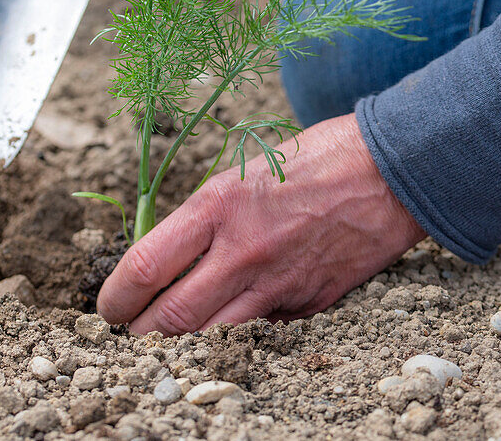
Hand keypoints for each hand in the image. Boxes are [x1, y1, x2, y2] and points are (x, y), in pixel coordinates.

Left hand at [96, 113, 426, 334]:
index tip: (109, 307)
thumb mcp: (244, 172)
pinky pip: (262, 329)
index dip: (114, 298)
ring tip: (176, 334)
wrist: (391, 172)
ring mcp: (278, 283)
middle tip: (134, 332)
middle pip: (170, 320)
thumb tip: (171, 261)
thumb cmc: (316, 159)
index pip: (143, 269)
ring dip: (186, 341)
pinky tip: (245, 308)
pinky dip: (245, 327)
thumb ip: (205, 219)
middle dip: (142, 334)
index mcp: (219, 207)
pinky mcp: (309, 303)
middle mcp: (243, 251)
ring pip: (212, 337)